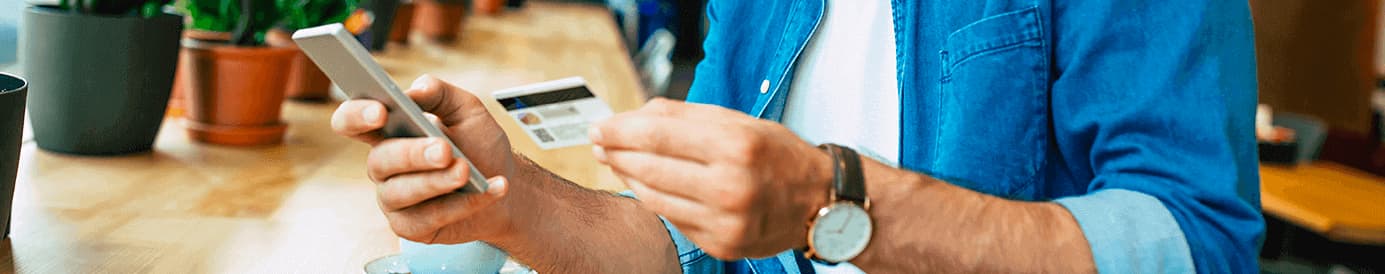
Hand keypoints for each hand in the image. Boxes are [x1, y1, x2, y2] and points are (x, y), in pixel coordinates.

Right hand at [331, 75, 516, 243]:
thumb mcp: (468, 112)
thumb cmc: (480, 148)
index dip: (356, 116)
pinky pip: (429, 218)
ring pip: (402, 192)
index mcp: (388, 132)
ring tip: (466, 171)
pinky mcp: (410, 227)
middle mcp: (384, 166)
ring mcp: (394, 199)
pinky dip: (463, 204)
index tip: (380, 111)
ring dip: (437, 181)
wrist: (508, 191)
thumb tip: (418, 88)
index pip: (352, 122)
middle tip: (443, 149)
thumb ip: (442, 94)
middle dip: (412, 154)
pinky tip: (489, 190)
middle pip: (379, 160)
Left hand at [590, 98, 833, 258]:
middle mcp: (731, 185)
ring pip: (654, 197)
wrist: (820, 202)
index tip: (600, 127)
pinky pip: (672, 218)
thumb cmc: (777, 155)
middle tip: (600, 144)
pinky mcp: (721, 244)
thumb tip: (632, 117)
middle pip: (650, 167)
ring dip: (629, 177)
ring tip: (618, 162)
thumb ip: (685, 117)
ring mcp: (725, 221)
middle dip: (616, 153)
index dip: (620, 131)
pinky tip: (647, 185)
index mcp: (737, 145)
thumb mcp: (739, 122)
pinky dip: (654, 199)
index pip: (658, 135)